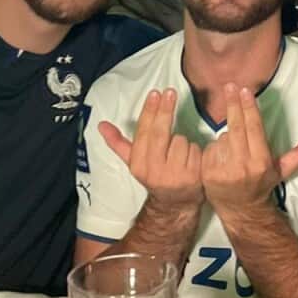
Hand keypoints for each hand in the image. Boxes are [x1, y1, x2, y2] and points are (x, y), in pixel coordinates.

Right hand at [99, 89, 203, 210]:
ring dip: (183, 139)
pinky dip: (195, 150)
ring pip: (181, 140)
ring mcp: (174, 175)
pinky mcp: (193, 178)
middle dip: (165, 110)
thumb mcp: (135, 162)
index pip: (144, 133)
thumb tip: (101, 125)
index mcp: (139, 165)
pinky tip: (191, 157)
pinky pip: (196, 151)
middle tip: (170, 92)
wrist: (174, 205)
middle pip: (160, 134)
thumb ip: (119, 143)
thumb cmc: (155, 176)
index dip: (149, 112)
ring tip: (180, 151)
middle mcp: (154, 171)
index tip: (155, 93)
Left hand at [201, 84, 297, 215]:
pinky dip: (215, 148)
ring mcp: (223, 171)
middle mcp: (242, 167)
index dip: (249, 108)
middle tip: (229, 86)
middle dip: (233, 104)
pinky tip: (222, 156)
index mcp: (261, 163)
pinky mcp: (207, 174)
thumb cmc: (262, 184)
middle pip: (236, 127)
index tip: (245, 90)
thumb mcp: (283, 170)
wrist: (241, 210)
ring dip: (226, 135)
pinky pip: (210, 149)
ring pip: (222, 137)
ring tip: (233, 147)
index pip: (254, 128)